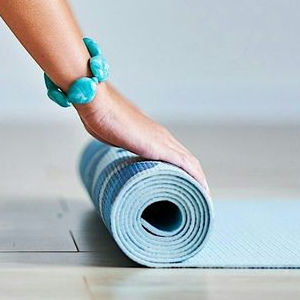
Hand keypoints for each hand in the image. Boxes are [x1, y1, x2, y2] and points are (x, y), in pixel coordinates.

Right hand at [74, 83, 210, 194]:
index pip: (175, 153)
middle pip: (187, 159)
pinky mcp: (159, 147)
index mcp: (151, 133)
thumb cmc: (98, 115)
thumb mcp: (111, 135)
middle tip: (197, 196)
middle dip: (194, 177)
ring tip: (202, 197)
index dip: (183, 169)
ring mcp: (162, 140)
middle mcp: (161, 135)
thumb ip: (118, 143)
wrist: (97, 103)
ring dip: (198, 179)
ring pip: (190, 162)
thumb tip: (116, 150)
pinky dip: (196, 177)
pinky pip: (186, 164)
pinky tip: (201, 189)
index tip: (185, 184)